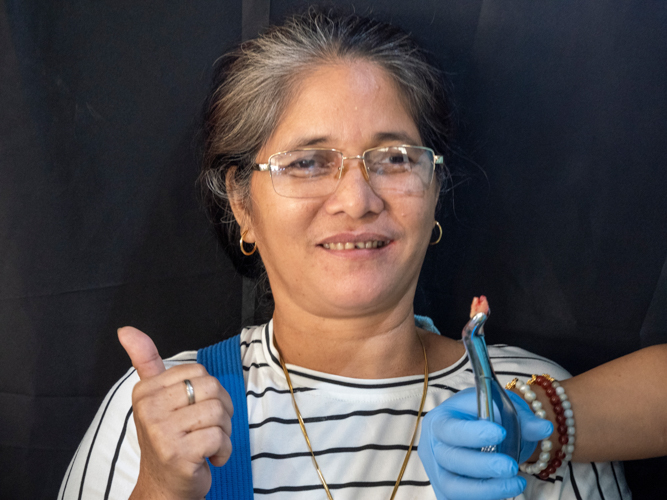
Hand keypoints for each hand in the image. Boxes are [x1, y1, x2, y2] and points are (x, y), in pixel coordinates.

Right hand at [118, 327, 233, 499]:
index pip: (199, 373)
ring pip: (218, 412)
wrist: (164, 488)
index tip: (194, 412)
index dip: (208, 392)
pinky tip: (209, 459)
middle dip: (220, 411)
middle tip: (204, 429)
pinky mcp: (178, 453)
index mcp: (145, 391)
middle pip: (212, 389)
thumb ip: (145, 361)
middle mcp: (148, 409)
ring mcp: (162, 432)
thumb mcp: (154, 398)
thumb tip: (126, 330)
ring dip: (223, 431)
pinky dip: (223, 450)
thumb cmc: (167, 440)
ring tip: (206, 443)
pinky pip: (219, 437)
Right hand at [418, 388, 552, 499]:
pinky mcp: (447, 491)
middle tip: (512, 466)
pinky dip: (485, 497)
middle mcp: (432, 447)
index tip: (501, 433)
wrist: (480, 432)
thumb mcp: (502, 408)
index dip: (473, 433)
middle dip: (483, 465)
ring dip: (485, 489)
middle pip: (450, 459)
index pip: (450, 428)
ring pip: (453, 487)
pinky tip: (507, 491)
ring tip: (516, 484)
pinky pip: (461, 499)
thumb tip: (544, 428)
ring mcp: (438, 472)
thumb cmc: (487, 417)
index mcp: (440, 420)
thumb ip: (521, 419)